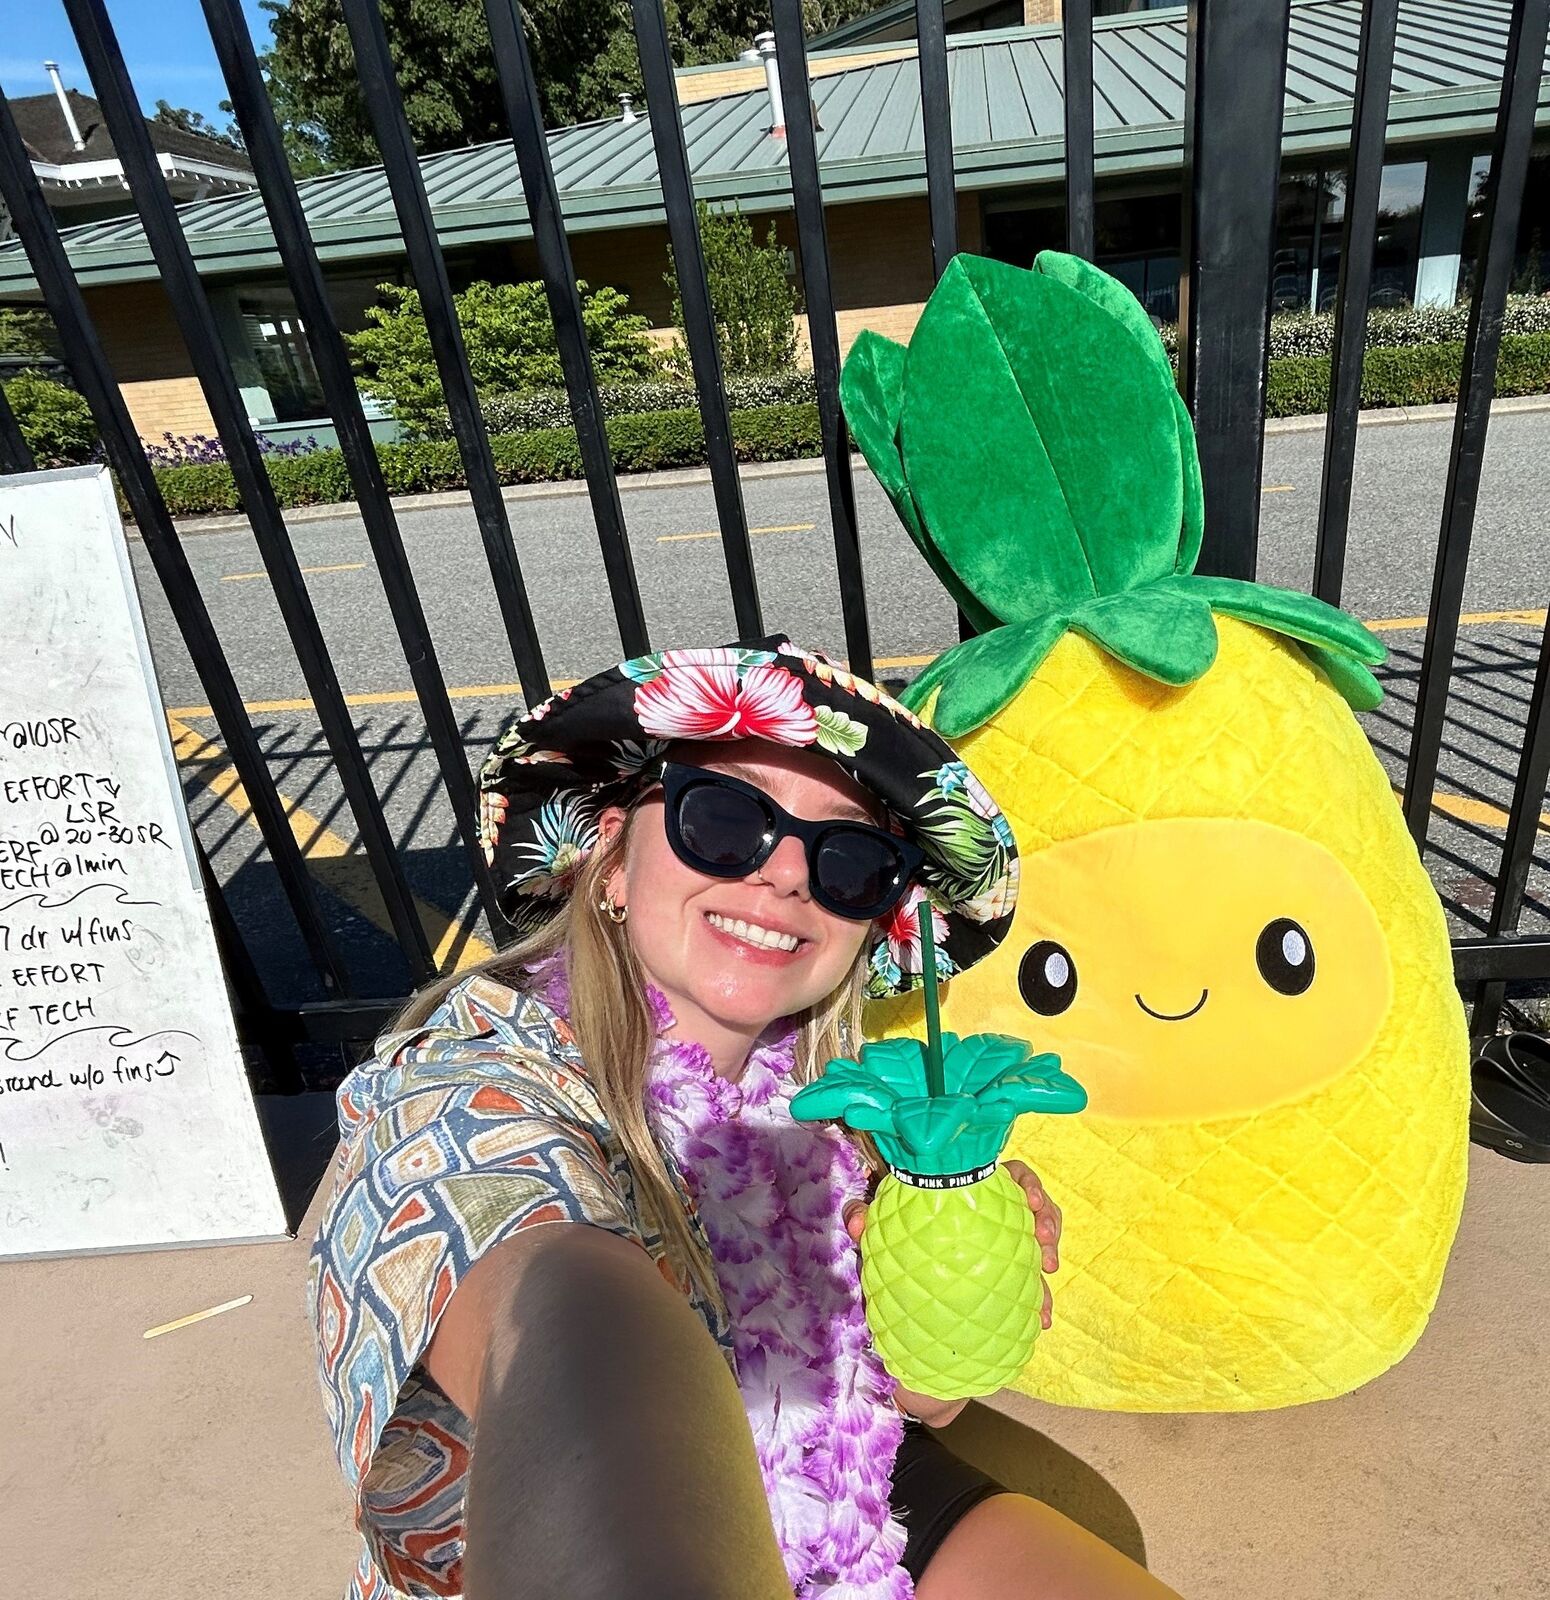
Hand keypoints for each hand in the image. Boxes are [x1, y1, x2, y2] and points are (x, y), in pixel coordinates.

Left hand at [842, 1161, 1062, 1426]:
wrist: (907, 1290)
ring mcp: (1005, 1242)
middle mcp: (992, 1211)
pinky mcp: (1011, 1274)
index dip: (1024, 1183)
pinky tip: (1042, 1318)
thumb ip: (866, 1218)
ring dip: (1049, 1254)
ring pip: (1040, 1238)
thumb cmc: (896, 1240)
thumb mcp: (880, 1227)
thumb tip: (855, 1223)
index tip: (1028, 1200)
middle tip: (1044, 1239)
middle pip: (1033, 1203)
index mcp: (967, 1189)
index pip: (1007, 1173)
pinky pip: (1035, 1279)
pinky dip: (1042, 1295)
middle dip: (1047, 1217)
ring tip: (1048, 1275)